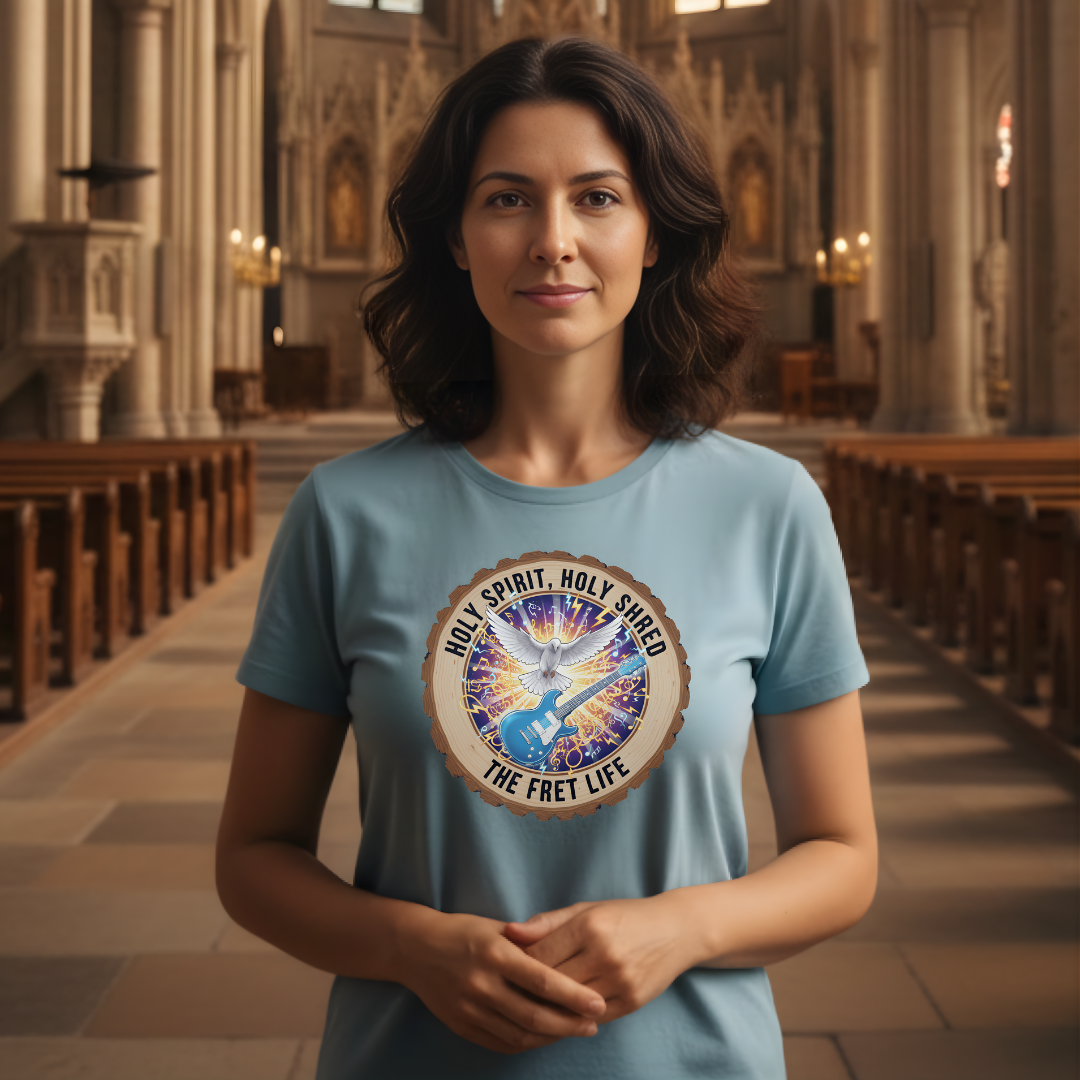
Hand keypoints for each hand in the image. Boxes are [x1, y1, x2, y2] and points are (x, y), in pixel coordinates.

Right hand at [397, 908, 605, 1054]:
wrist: (415, 948)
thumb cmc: (463, 931)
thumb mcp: (495, 927)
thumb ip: (529, 940)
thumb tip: (569, 952)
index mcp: (495, 954)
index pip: (542, 980)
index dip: (573, 995)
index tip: (598, 1003)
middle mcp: (482, 983)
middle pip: (534, 1014)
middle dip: (569, 1023)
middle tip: (594, 1024)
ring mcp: (469, 1008)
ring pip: (519, 1034)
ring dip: (551, 1036)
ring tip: (574, 1031)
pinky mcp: (461, 1025)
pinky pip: (501, 1042)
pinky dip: (527, 1043)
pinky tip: (544, 1037)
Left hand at [503, 896, 696, 1023]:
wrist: (676, 930)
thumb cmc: (623, 916)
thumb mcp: (586, 909)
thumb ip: (546, 923)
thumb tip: (508, 932)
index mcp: (588, 925)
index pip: (539, 955)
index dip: (516, 966)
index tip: (503, 971)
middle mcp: (604, 952)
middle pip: (552, 983)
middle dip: (527, 990)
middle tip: (507, 994)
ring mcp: (620, 979)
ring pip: (570, 1005)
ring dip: (548, 1009)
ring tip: (528, 1008)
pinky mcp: (632, 1001)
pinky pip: (592, 1018)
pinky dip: (573, 1019)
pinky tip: (560, 1016)